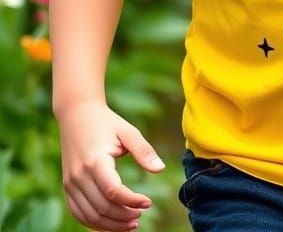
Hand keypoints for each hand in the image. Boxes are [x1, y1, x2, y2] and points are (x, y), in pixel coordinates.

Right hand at [56, 100, 164, 230]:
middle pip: (102, 207)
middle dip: (123, 216)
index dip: (132, 201)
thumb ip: (144, 151)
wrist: (76, 116)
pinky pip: (78, 213)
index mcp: (95, 161)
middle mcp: (79, 176)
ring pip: (89, 215)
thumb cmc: (107, 123)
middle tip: (140, 216)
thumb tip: (161, 169)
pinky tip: (111, 222)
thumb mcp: (128, 132)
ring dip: (110, 224)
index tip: (148, 202)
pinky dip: (94, 222)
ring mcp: (70, 184)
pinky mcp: (67, 187)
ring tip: (130, 224)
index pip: (113, 191)